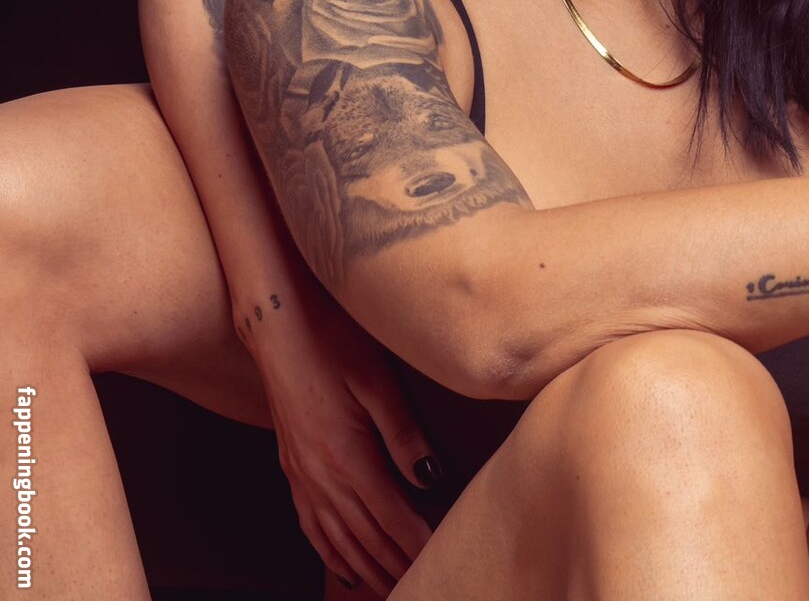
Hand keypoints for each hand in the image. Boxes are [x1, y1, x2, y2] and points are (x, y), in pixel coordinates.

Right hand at [242, 273, 437, 593]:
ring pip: (339, 539)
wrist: (278, 324)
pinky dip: (331, 553)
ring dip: (367, 566)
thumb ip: (404, 432)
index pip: (392, 515)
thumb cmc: (333, 341)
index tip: (440, 558)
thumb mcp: (377, 379)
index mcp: (347, 456)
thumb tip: (430, 476)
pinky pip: (311, 526)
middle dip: (397, 562)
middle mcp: (321, 476)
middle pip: (367, 536)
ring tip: (392, 585)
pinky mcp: (291, 468)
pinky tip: (344, 567)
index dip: (418, 541)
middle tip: (423, 579)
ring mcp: (302, 475)